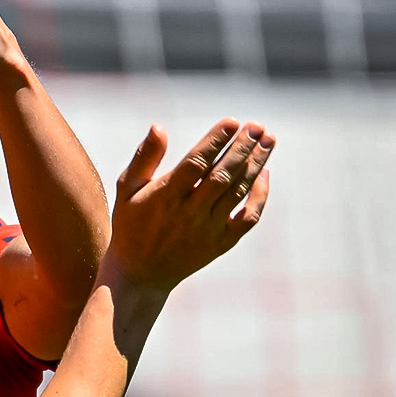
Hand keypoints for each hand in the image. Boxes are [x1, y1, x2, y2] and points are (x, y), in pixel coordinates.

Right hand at [102, 119, 273, 292]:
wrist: (140, 274)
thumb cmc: (131, 224)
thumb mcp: (128, 189)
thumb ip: (145, 157)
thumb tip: (159, 127)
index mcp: (164, 197)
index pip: (196, 164)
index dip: (215, 141)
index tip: (233, 122)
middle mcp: (188, 214)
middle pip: (223, 175)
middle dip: (243, 148)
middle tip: (257, 126)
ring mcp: (208, 230)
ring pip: (238, 192)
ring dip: (256, 164)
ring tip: (268, 140)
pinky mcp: (221, 243)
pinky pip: (248, 218)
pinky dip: (259, 196)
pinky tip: (264, 174)